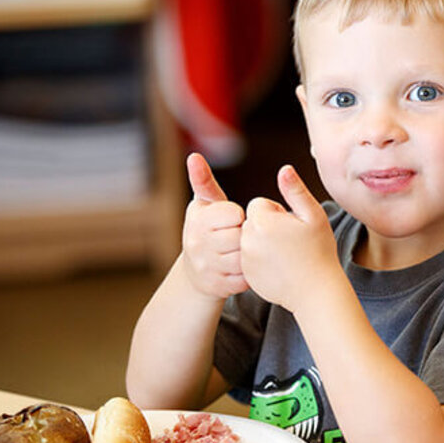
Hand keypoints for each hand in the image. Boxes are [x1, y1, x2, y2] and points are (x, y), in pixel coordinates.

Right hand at [182, 153, 248, 298]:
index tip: (233, 220)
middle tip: (240, 237)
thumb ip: (204, 182)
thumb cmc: (207, 229)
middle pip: (240, 237)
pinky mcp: (217, 287)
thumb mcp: (205, 205)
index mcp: (197, 221)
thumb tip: (193, 156)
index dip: (239, 216)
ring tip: (243, 250)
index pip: (234, 214)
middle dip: (245, 236)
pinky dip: (249, 273)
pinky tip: (245, 267)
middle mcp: (197, 245)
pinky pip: (245, 278)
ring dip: (250, 254)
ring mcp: (206, 268)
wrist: (196, 271)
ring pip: (244, 258)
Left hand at [241, 165, 341, 312]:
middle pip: (252, 222)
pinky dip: (260, 261)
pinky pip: (249, 259)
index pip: (259, 205)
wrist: (316, 291)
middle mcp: (247, 240)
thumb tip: (284, 169)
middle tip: (290, 241)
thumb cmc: (319, 250)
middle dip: (267, 227)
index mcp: (262, 221)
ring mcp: (245, 260)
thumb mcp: (313, 216)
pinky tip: (279, 268)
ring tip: (285, 255)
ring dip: (262, 243)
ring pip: (249, 240)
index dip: (277, 212)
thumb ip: (295, 190)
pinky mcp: (246, 276)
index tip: (292, 226)